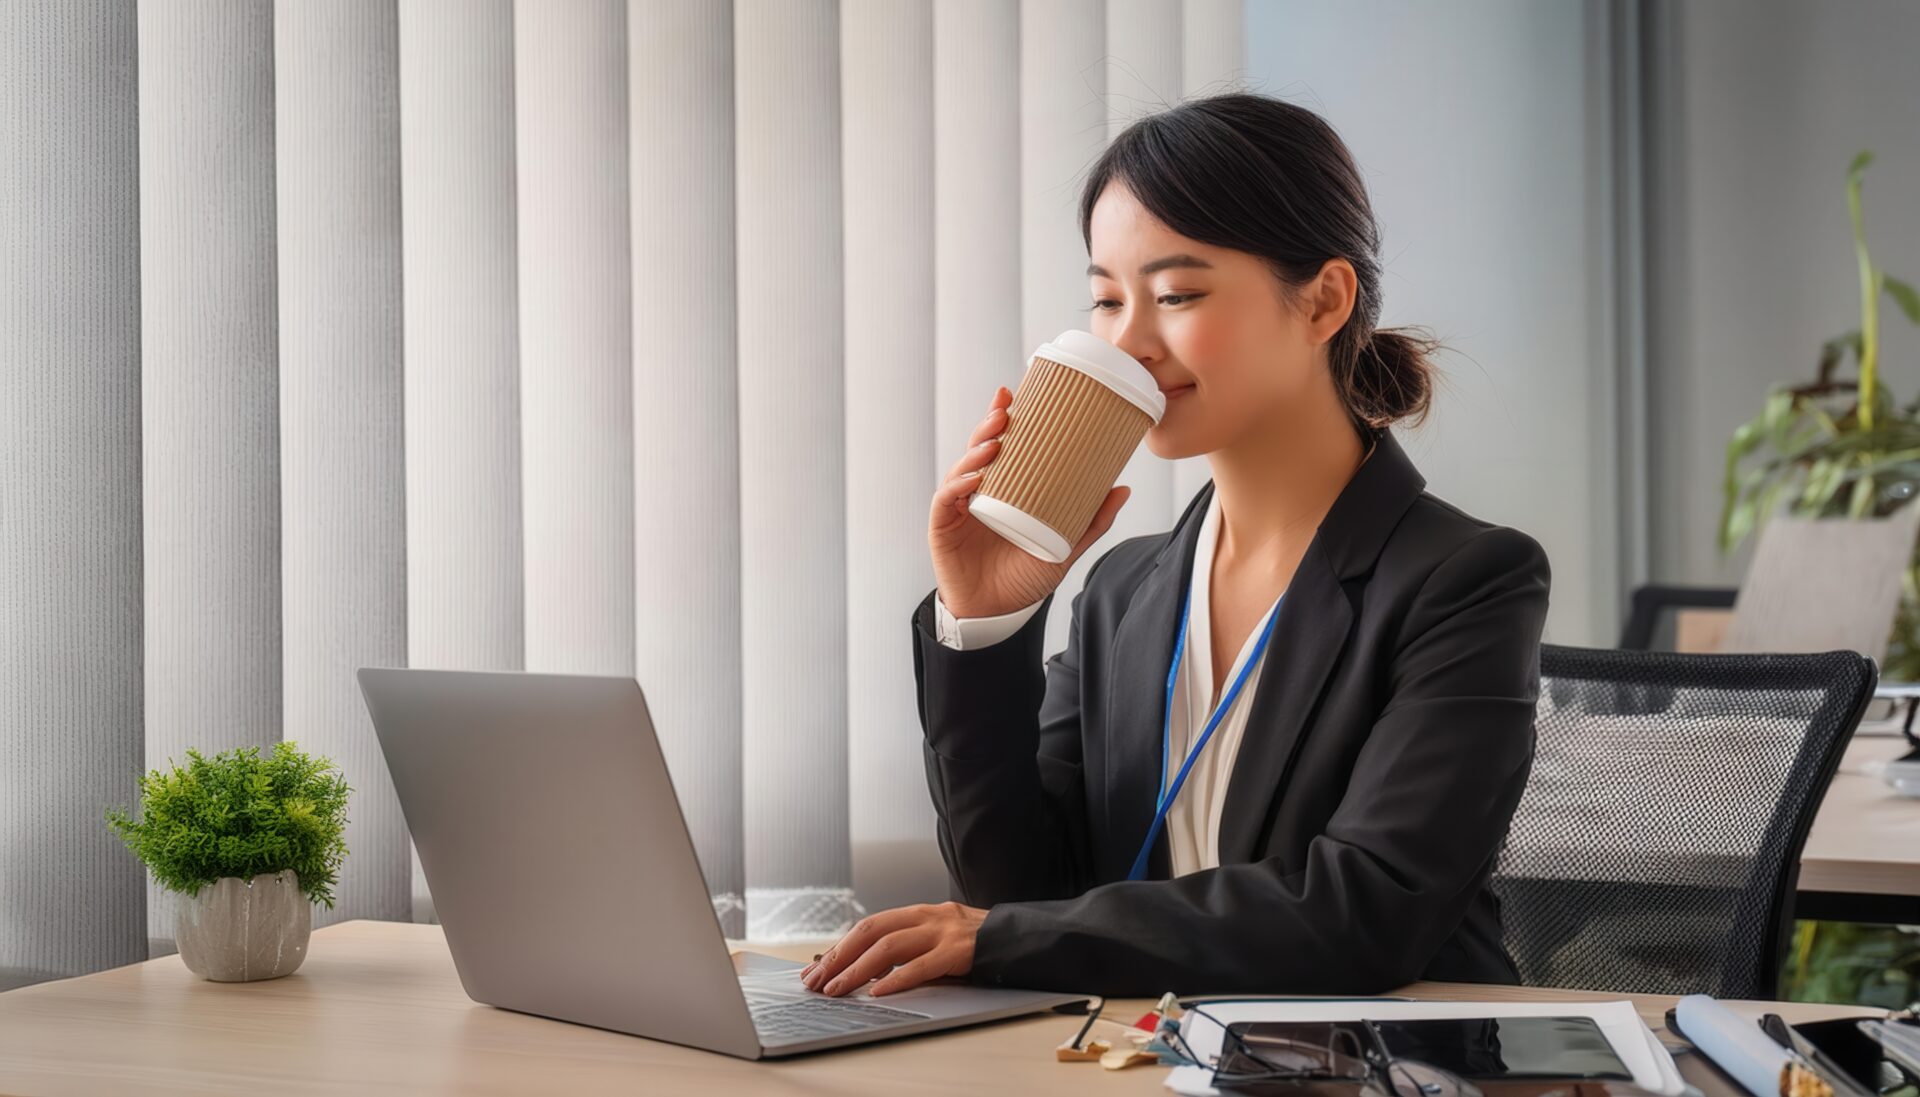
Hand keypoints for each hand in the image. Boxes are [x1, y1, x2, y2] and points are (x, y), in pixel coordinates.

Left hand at [798, 902, 988, 996]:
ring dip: (857, 969)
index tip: (817, 968)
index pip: (870, 926)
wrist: (1021, 938)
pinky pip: (923, 965)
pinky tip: (878, 992)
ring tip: (838, 988)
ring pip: (890, 946)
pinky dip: (897, 979)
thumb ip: (911, 950)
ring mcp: (943, 932)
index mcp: (920, 914)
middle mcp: (928, 917)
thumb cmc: (978, 945)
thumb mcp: (939, 940)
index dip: (840, 946)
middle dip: (839, 956)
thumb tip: (870, 974)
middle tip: (816, 980)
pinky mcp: (960, 951)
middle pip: (871, 931)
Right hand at [929, 385, 1130, 618]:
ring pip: (962, 468)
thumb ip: (1092, 520)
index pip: (1002, 446)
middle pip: (980, 448)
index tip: (1014, 394)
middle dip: (989, 424)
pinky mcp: (943, 527)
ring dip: (976, 450)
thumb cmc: (1026, 576)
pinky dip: (958, 486)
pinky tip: (974, 479)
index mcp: (1004, 489)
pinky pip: (947, 500)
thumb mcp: (1065, 546)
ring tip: (995, 441)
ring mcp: (959, 507)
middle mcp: (979, 491)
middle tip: (1005, 409)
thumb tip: (1122, 488)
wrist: (997, 613)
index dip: (1004, 418)